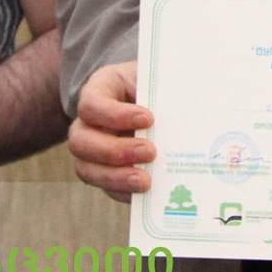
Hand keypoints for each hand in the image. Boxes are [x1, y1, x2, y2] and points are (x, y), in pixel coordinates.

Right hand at [68, 61, 152, 202]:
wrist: (152, 98)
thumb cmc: (154, 84)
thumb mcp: (157, 78)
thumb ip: (164, 92)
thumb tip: (191, 111)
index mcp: (99, 90)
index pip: (91, 104)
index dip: (115, 115)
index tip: (148, 118)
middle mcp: (86, 123)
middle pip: (80, 142)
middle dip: (115, 151)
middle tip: (150, 152)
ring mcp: (91, 151)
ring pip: (86, 169)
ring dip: (116, 177)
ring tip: (145, 181)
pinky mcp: (104, 172)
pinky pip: (106, 187)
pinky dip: (124, 191)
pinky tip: (144, 193)